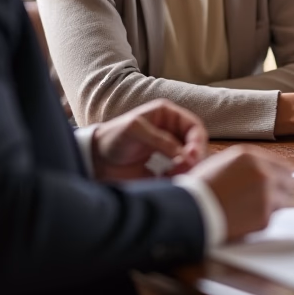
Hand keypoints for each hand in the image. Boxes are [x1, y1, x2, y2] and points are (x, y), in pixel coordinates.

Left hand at [91, 99, 206, 180]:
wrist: (95, 159)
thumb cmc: (113, 138)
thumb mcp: (136, 131)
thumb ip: (161, 140)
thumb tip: (186, 156)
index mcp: (167, 115)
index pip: (194, 126)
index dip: (198, 141)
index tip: (192, 156)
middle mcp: (172, 131)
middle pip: (196, 144)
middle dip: (194, 157)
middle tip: (185, 168)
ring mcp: (169, 150)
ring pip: (190, 160)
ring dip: (187, 168)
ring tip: (173, 173)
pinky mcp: (164, 167)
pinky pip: (180, 173)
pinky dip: (178, 177)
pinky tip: (167, 179)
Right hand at [187, 145, 293, 240]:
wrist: (192, 211)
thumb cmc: (202, 187)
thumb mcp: (223, 162)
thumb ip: (248, 163)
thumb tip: (268, 168)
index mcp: (251, 156)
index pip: (282, 165)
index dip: (280, 175)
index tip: (279, 182)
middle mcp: (263, 173)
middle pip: (288, 182)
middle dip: (279, 189)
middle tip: (267, 197)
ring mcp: (266, 195)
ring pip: (282, 200)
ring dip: (271, 204)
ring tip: (248, 207)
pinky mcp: (264, 216)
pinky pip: (271, 217)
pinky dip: (261, 218)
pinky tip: (243, 216)